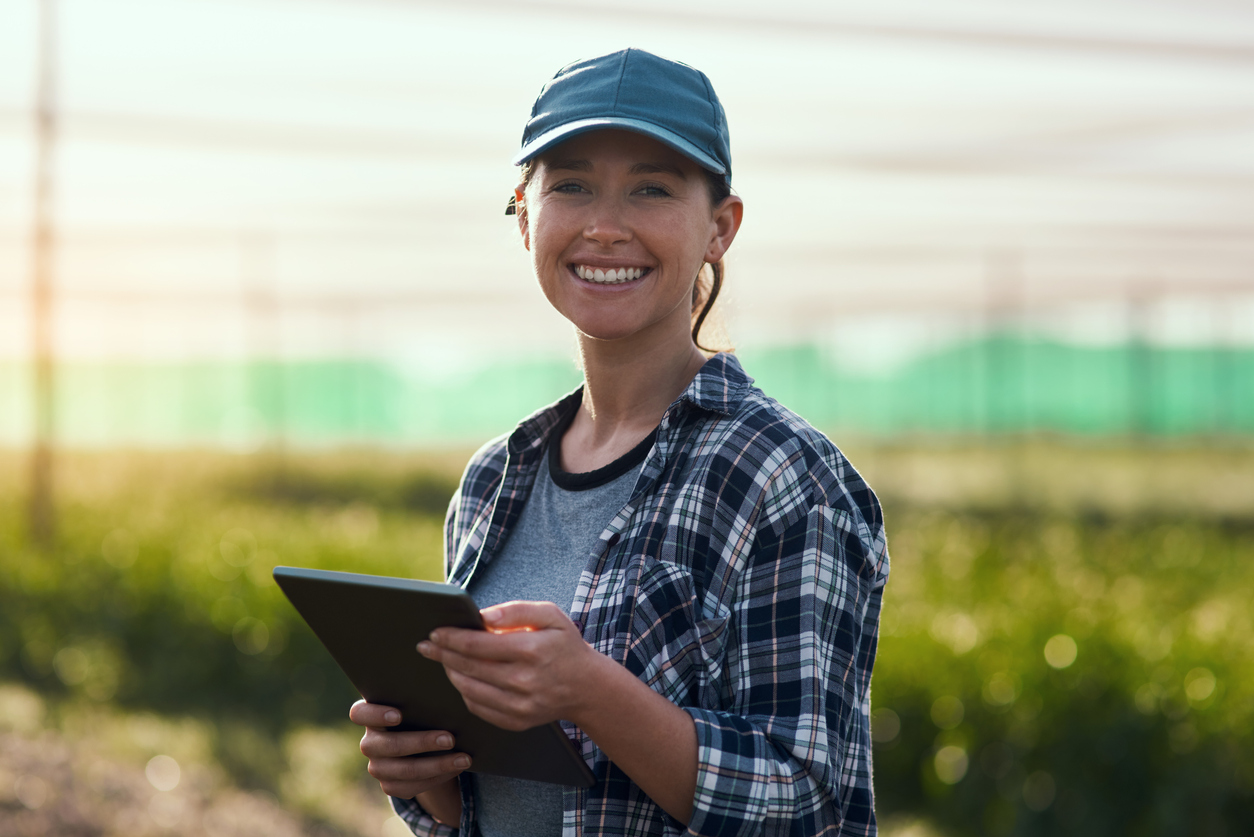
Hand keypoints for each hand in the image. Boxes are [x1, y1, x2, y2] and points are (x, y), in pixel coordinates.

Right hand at [349, 699, 465, 822]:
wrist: (425, 743)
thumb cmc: (424, 712)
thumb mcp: (420, 703)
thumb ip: (423, 698)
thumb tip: (446, 695)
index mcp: (370, 715)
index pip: (359, 713)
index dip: (376, 715)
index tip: (398, 715)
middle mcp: (370, 742)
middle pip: (388, 745)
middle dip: (422, 743)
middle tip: (451, 739)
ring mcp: (377, 766)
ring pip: (403, 770)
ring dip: (437, 765)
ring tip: (464, 759)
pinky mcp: (389, 785)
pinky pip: (411, 787)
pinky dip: (437, 778)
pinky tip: (456, 769)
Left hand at [418, 601, 595, 731]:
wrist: (587, 687)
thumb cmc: (565, 645)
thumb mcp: (550, 615)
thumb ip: (517, 610)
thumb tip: (483, 616)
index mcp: (530, 650)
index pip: (477, 644)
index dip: (450, 638)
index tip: (434, 633)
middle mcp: (523, 680)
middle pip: (468, 667)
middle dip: (442, 654)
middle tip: (426, 646)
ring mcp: (519, 705)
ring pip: (469, 689)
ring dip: (451, 673)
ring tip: (444, 660)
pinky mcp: (516, 722)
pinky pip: (478, 708)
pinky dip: (465, 692)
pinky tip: (463, 679)